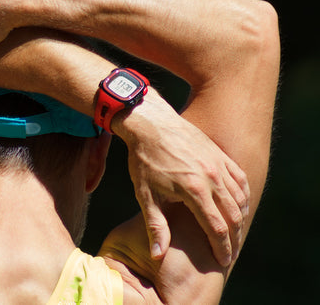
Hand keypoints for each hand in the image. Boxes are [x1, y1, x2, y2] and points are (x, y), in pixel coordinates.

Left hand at [117, 96, 249, 266]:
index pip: (216, 228)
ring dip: (240, 218)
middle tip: (231, 252)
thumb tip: (157, 255)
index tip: (223, 261)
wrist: (150, 123)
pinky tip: (238, 206)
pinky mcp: (220, 154)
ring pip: (240, 198)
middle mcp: (212, 177)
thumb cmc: (144, 160)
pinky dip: (242, 196)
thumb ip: (155, 226)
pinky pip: (239, 179)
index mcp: (194, 190)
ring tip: (234, 233)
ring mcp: (218, 164)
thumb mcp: (145, 195)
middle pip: (234, 215)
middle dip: (234, 238)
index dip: (222, 247)